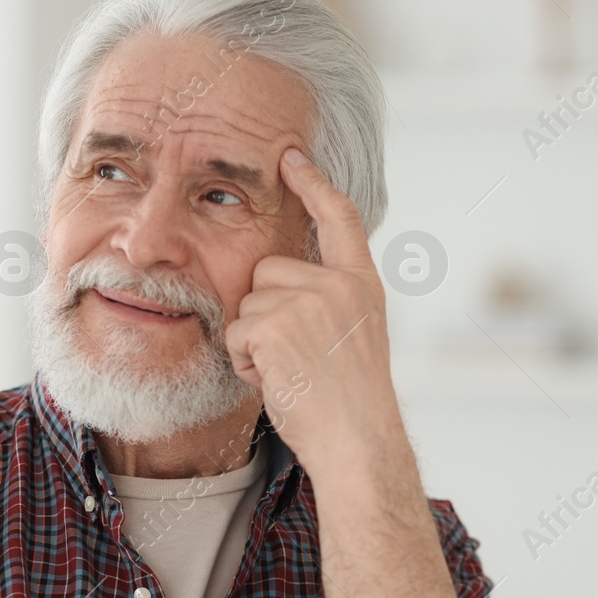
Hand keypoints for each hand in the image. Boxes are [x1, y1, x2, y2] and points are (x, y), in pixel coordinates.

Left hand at [224, 147, 398, 476]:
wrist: (358, 442)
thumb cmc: (349, 403)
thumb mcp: (353, 337)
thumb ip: (328, 301)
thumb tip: (278, 282)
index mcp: (362, 284)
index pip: (339, 216)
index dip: (313, 183)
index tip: (292, 155)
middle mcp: (339, 284)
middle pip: (267, 269)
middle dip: (265, 311)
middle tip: (295, 357)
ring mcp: (308, 301)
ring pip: (247, 303)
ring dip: (254, 341)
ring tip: (290, 372)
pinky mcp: (276, 324)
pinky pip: (235, 332)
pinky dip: (244, 362)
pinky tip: (276, 380)